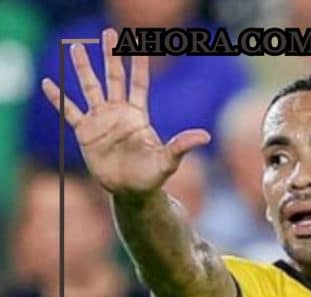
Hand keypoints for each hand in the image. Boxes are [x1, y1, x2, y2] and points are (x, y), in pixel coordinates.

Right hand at [40, 28, 208, 197]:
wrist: (131, 191)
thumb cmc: (152, 175)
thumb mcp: (168, 160)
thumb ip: (182, 145)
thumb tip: (206, 136)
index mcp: (138, 115)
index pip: (138, 83)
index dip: (138, 64)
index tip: (139, 45)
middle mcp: (118, 113)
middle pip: (114, 78)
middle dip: (111, 56)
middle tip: (109, 34)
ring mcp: (101, 121)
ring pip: (90, 88)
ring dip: (82, 68)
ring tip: (75, 47)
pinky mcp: (85, 133)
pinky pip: (69, 111)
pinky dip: (58, 99)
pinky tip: (48, 83)